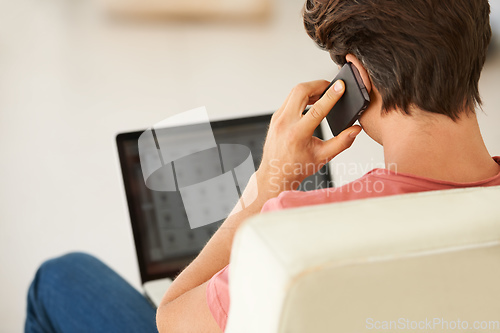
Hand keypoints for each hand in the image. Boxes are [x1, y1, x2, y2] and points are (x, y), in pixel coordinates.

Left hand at [256, 79, 361, 193]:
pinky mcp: (276, 117)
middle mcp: (285, 123)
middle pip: (301, 91)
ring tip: (324, 93)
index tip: (340, 86)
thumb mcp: (323, 157)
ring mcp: (278, 118)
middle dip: (319, 85)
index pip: (317, 109)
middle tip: (332, 87)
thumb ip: (342, 143)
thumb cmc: (297, 167)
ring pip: (294, 92)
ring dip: (310, 89)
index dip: (331, 96)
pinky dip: (302, 96)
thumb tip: (355, 130)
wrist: (275, 174)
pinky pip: (289, 99)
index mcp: (297, 134)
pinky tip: (312, 101)